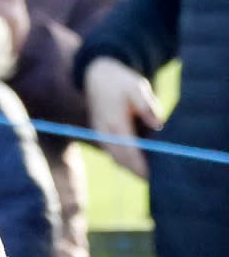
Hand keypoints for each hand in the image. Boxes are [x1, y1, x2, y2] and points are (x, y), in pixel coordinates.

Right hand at [83, 56, 162, 179]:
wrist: (97, 76)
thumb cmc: (121, 81)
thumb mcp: (137, 86)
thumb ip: (147, 105)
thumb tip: (158, 123)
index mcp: (115, 122)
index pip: (129, 150)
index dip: (140, 164)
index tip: (150, 175)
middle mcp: (105, 133)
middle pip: (121, 160)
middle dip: (136, 171)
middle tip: (153, 180)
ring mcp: (101, 136)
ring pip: (116, 160)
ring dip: (130, 168)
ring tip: (147, 175)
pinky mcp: (100, 137)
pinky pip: (113, 155)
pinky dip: (125, 162)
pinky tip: (137, 164)